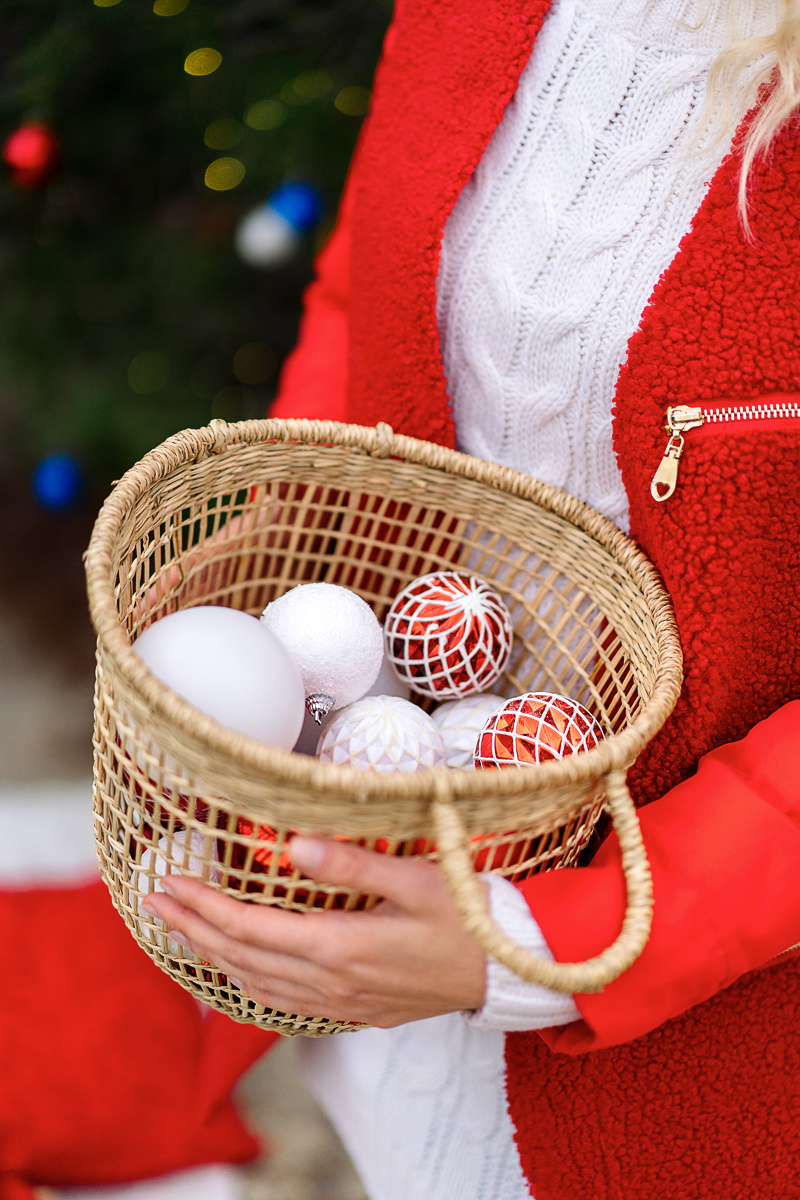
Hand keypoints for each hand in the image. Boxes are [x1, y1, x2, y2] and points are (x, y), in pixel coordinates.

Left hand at [141, 836, 487, 1025]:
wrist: (503, 971)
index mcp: (342, 946)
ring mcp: (340, 1004)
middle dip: (193, 928)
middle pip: (242, 959)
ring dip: (211, 957)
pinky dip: (245, 986)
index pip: (251, 929)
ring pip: (256, 986)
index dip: (206, 907)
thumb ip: (351, 863)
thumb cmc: (465, 915)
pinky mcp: (352, 1012)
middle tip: (155, 902)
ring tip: (180, 931)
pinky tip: (235, 971)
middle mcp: (332, 982)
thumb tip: (290, 844)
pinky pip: (281, 1004)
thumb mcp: (414, 878)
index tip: (172, 882)